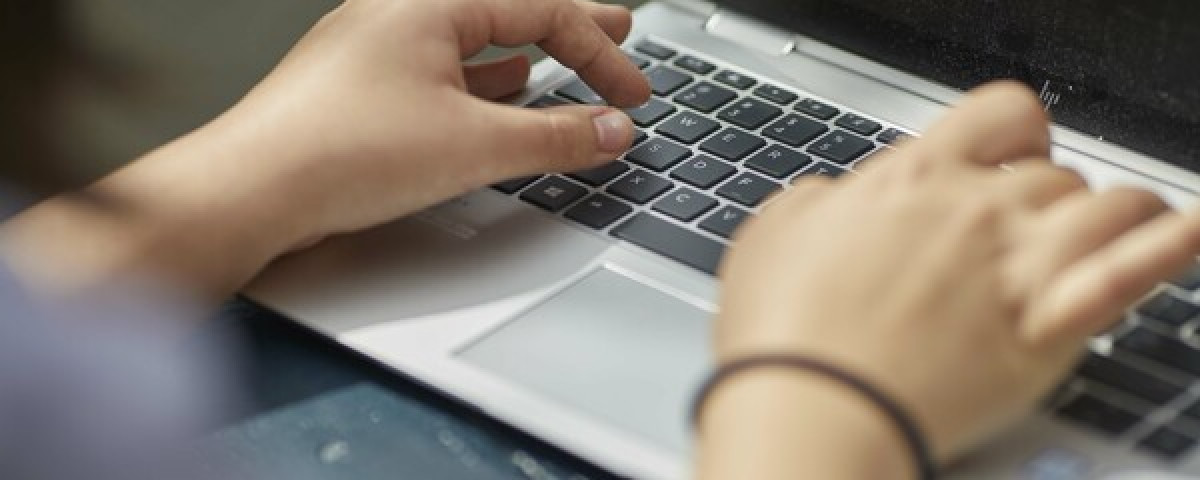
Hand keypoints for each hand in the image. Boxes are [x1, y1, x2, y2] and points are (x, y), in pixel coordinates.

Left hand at [1, 0, 649, 298]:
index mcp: (429, 3)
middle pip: (506, 13)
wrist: (250, 191)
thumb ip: (556, 138)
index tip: (632, 94)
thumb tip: (610, 130)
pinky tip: (490, 104)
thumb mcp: (474, 146)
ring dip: (523, 63)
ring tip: (559, 72)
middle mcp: (399, 15)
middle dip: (569, 30)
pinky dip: (479, 87)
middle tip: (617, 30)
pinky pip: (437, 74)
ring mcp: (374, 52)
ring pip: (469, 46)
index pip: (542, 10)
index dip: (600, 51)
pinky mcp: (359, 92)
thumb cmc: (339, 151)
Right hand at [701, 83, 1199, 477]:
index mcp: (911, 179)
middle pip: (1052, 172)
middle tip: (1026, 228)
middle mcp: (974, 211)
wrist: (808, 407)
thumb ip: (819, 202)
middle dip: (1044, 196)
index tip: (1010, 153)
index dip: (1015, 130)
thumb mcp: (771, 236)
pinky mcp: (1044, 331)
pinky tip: (1182, 233)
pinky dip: (1168, 247)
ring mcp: (1016, 267)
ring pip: (1108, 206)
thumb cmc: (784, 332)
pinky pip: (1131, 274)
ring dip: (1116, 212)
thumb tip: (837, 198)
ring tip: (1114, 227)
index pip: (1000, 113)